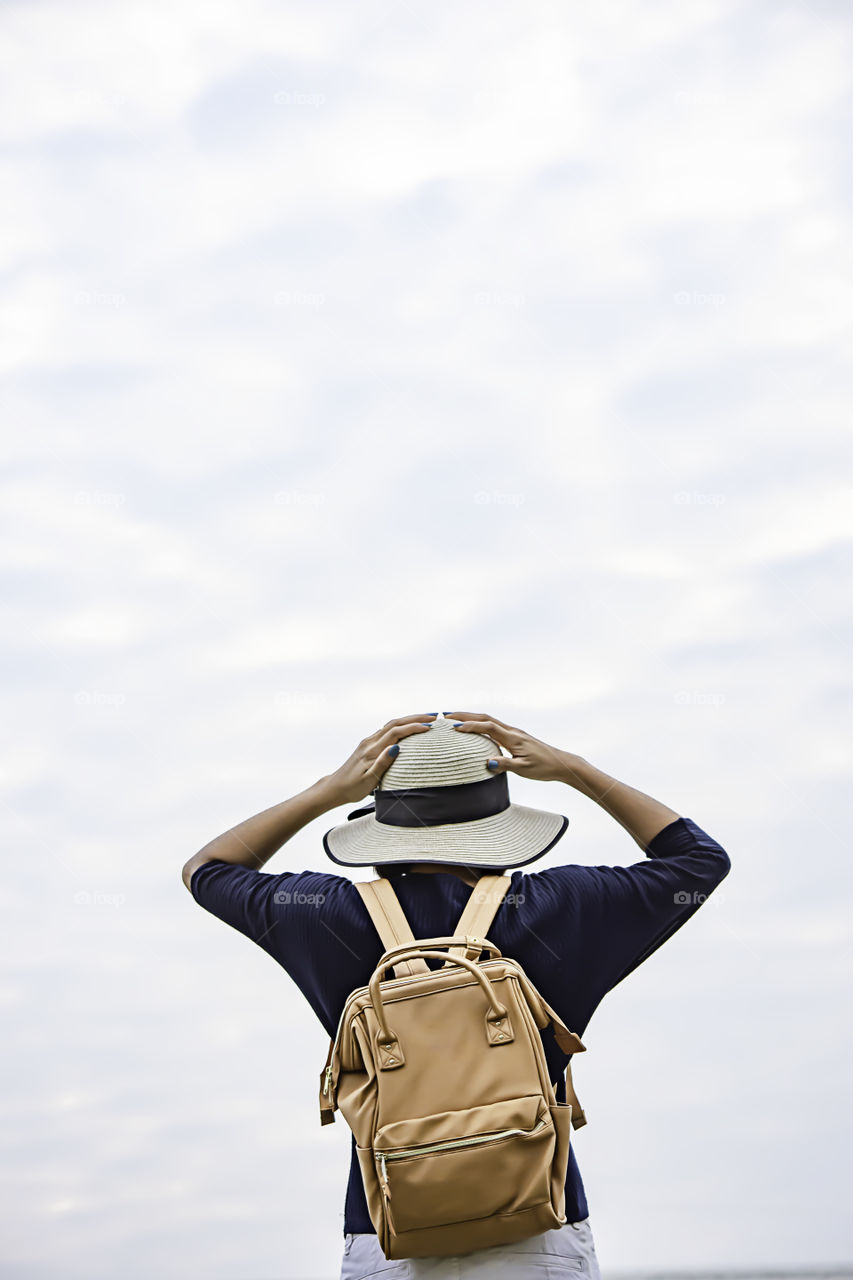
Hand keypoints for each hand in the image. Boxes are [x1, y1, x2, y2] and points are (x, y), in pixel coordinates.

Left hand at [323, 713, 436, 804]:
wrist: (335, 787)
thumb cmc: (352, 788)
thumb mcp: (368, 780)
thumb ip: (382, 763)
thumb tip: (396, 747)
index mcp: (371, 750)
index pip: (395, 733)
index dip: (413, 727)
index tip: (429, 727)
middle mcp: (370, 742)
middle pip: (394, 723)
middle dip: (415, 718)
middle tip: (433, 717)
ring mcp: (368, 742)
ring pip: (391, 724)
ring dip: (408, 719)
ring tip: (425, 719)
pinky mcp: (368, 744)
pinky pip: (387, 729)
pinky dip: (401, 725)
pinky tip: (409, 727)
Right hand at [445, 711, 571, 781]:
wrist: (560, 764)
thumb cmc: (543, 767)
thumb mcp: (524, 769)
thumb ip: (506, 765)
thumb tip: (487, 763)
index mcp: (513, 738)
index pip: (488, 727)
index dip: (470, 725)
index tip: (454, 727)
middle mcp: (512, 731)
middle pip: (485, 717)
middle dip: (465, 714)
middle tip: (446, 715)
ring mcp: (513, 733)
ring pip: (489, 720)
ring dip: (471, 717)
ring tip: (454, 718)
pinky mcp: (515, 737)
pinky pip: (493, 726)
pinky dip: (480, 723)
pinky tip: (473, 729)